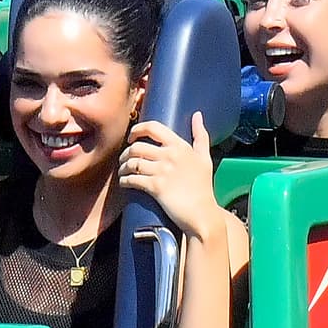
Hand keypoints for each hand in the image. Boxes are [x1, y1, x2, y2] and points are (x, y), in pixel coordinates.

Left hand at [119, 112, 220, 240]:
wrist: (202, 213)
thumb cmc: (203, 186)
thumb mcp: (204, 157)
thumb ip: (201, 135)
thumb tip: (197, 115)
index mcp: (180, 146)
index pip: (153, 127)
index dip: (137, 129)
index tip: (131, 137)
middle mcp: (170, 156)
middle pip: (137, 147)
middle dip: (126, 153)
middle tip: (124, 160)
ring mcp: (162, 171)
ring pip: (132, 163)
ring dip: (123, 168)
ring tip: (123, 172)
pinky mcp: (155, 187)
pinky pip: (131, 179)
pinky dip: (124, 181)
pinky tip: (124, 183)